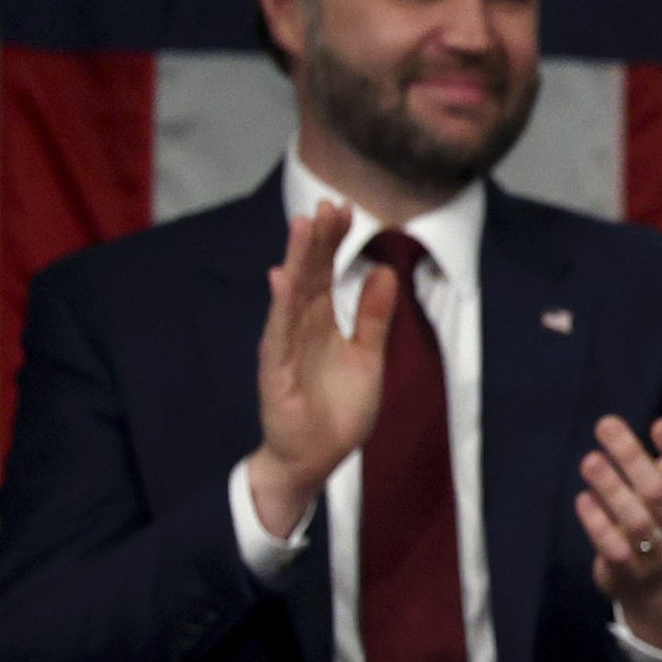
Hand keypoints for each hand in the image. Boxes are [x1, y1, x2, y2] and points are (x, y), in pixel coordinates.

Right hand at [244, 199, 393, 535]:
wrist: (316, 457)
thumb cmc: (338, 410)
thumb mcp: (368, 358)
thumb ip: (373, 317)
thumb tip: (385, 272)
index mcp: (322, 321)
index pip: (327, 272)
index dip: (334, 242)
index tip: (346, 209)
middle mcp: (300, 327)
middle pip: (308, 274)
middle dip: (317, 240)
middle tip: (328, 204)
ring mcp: (285, 346)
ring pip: (291, 296)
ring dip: (297, 260)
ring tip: (303, 225)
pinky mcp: (276, 371)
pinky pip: (278, 334)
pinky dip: (281, 307)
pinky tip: (283, 279)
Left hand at [577, 369, 661, 653]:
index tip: (658, 423)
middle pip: (660, 494)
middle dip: (632, 459)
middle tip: (605, 423)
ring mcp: (659, 553)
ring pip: (636, 522)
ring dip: (611, 489)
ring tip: (589, 460)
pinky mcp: (630, 572)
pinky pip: (613, 550)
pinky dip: (597, 524)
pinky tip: (583, 500)